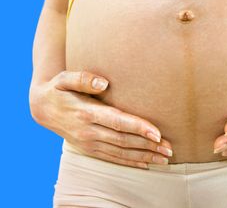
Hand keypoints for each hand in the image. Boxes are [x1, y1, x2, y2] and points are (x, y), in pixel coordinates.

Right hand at [29, 70, 172, 168]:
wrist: (41, 108)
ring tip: (164, 158)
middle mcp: (89, 132)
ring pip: (121, 153)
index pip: (117, 122)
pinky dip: (130, 163)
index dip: (138, 127)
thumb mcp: (64, 79)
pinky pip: (112, 158)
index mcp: (86, 113)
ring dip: (143, 156)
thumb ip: (83, 78)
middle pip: (123, 141)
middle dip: (148, 145)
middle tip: (169, 148)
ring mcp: (89, 143)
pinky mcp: (89, 149)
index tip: (157, 133)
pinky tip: (145, 165)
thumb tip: (103, 83)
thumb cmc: (58, 89)